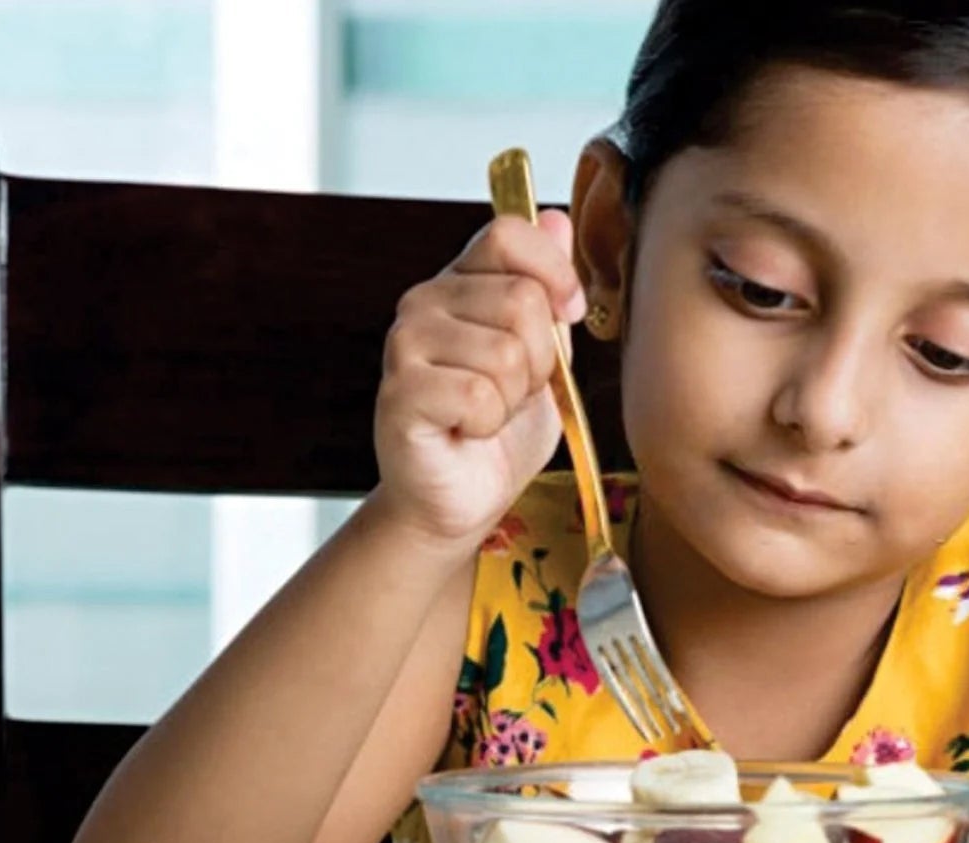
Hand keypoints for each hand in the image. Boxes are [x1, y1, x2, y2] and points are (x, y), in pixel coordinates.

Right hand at [371, 209, 585, 551]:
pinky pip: (477, 394)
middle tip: (513, 393)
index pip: (508, 233)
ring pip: (505, 352)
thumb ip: (548, 294)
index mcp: (461, 282)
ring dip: (513, 399)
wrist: (462, 499)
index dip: (554, 273)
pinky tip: (466, 431)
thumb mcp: (544, 358)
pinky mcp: (400, 392)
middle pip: (521, 300)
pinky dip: (488, 424)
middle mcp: (425, 302)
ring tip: (488, 415)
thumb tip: (555, 218)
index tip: (568, 315)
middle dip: (540, 361)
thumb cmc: (499, 434)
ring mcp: (406, 344)